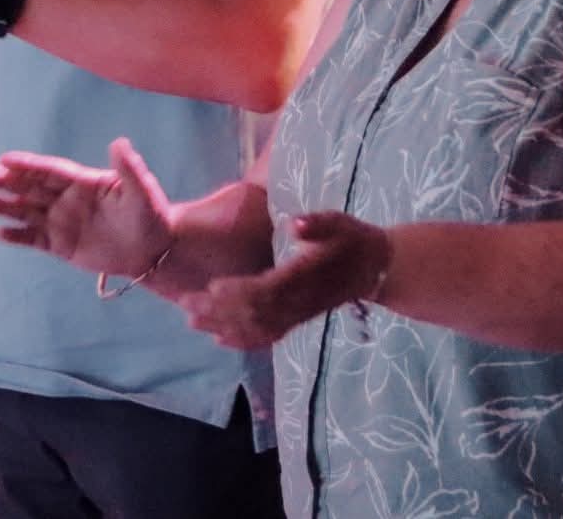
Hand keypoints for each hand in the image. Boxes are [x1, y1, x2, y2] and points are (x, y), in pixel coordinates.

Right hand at [0, 137, 174, 275]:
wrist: (154, 251)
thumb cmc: (151, 216)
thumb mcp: (142, 192)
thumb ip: (129, 169)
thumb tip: (119, 142)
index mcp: (83, 182)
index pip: (50, 170)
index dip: (28, 165)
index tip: (5, 159)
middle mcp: (67, 199)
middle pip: (31, 188)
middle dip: (6, 181)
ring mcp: (62, 222)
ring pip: (27, 211)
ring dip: (3, 206)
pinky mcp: (61, 245)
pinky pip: (34, 239)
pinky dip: (17, 236)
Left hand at [180, 210, 390, 350]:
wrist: (376, 268)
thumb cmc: (354, 239)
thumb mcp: (340, 222)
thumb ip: (317, 224)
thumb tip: (293, 224)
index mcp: (304, 277)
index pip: (266, 290)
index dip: (238, 292)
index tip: (211, 286)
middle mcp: (298, 302)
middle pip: (254, 314)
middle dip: (218, 311)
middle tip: (185, 305)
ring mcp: (298, 315)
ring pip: (257, 329)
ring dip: (223, 326)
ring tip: (192, 322)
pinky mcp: (298, 320)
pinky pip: (268, 336)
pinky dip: (244, 340)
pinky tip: (221, 340)